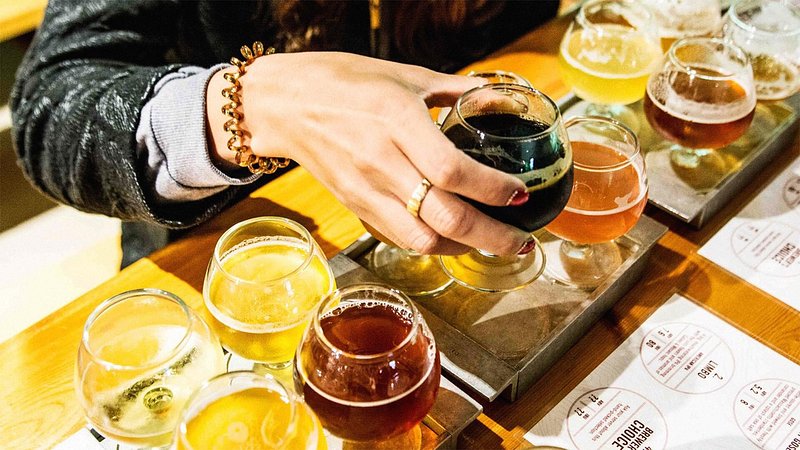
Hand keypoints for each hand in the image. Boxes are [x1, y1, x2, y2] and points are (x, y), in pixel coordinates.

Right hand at [207, 52, 531, 255]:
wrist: (285, 104)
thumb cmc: (344, 81)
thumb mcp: (406, 75)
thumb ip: (458, 90)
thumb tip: (501, 98)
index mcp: (397, 120)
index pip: (454, 171)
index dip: (494, 190)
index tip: (521, 194)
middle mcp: (381, 161)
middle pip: (445, 218)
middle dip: (492, 237)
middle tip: (521, 239)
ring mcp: (364, 190)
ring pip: (422, 240)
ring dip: (463, 248)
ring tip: (490, 242)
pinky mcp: (354, 207)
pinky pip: (398, 239)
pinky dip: (430, 246)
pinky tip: (450, 239)